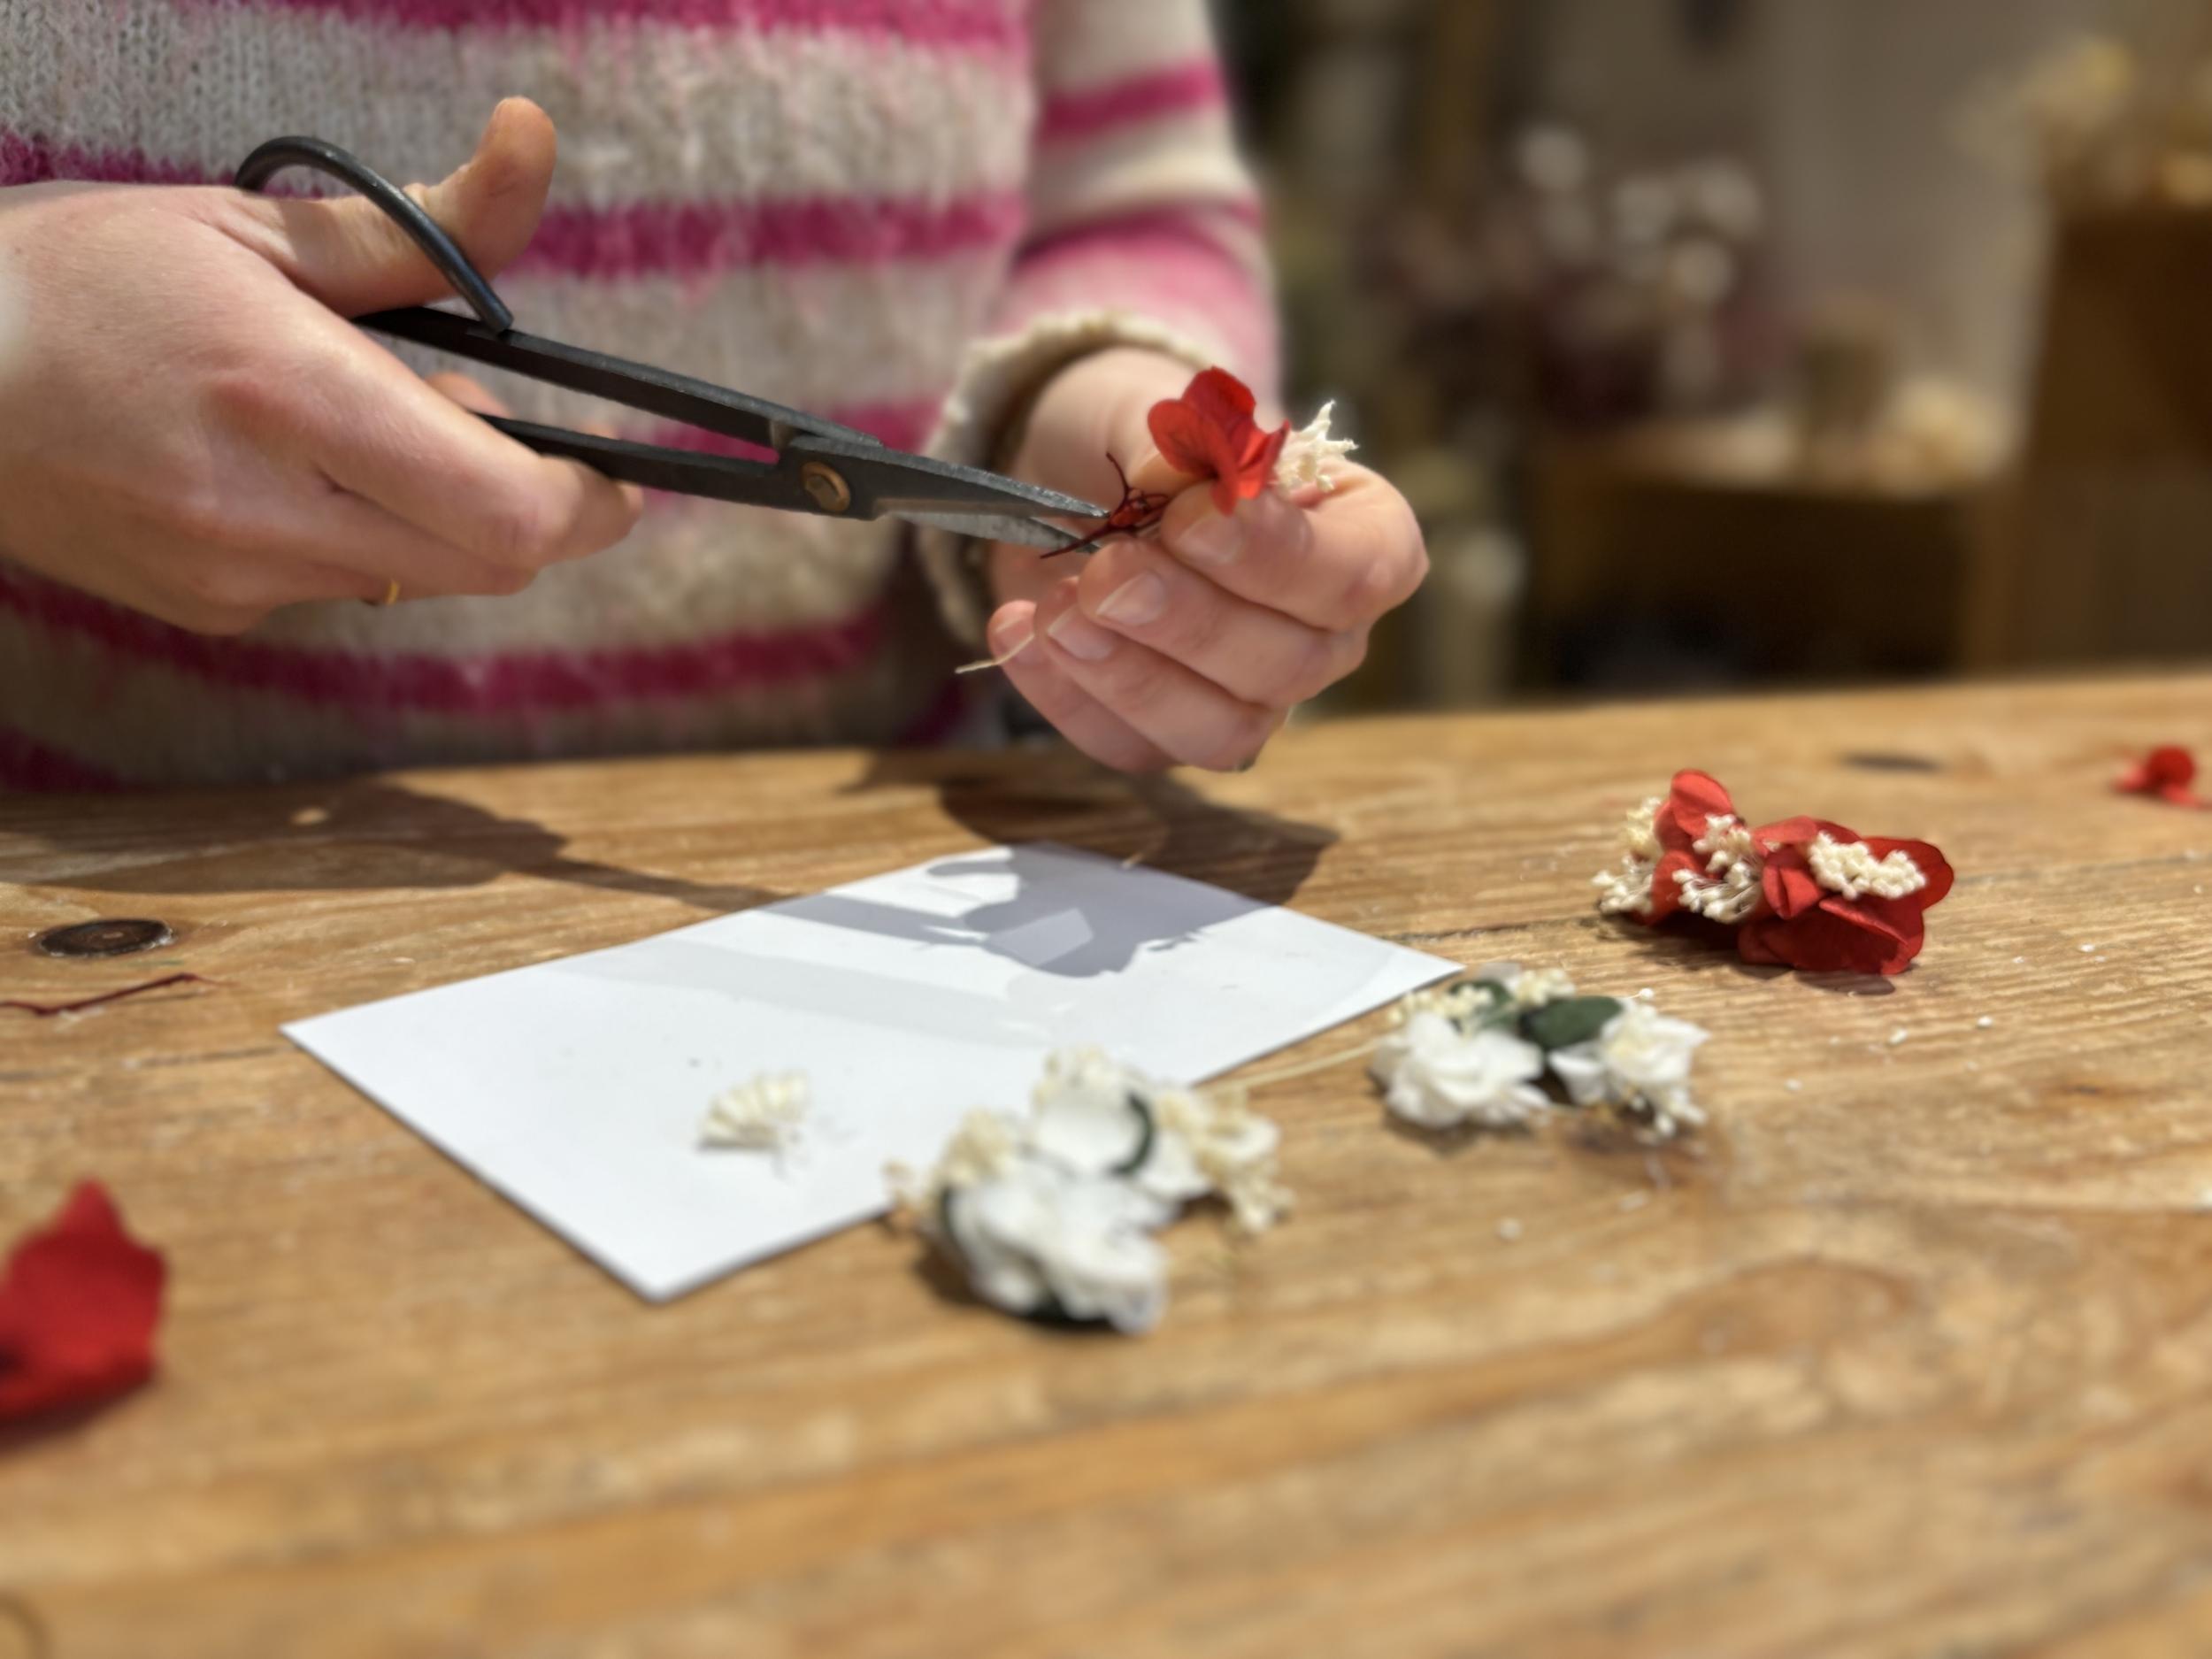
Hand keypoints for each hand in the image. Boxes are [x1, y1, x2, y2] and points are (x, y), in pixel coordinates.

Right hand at [0, 99, 639, 633]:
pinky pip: (337, 586)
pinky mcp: (208, 610)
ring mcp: (234, 576)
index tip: (614, 473)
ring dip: (432, 515)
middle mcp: (268, 508)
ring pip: (417, 576)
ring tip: (352, 427)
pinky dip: (352, 535)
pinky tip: (278, 470)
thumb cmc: (85, 279)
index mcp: (289, 394)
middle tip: (495, 437)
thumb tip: (531, 146)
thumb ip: (418, 228)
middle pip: (489, 564)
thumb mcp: (250, 225)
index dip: (587, 502)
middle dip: (530, 512)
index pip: (508, 509)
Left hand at [985, 350, 1426, 771]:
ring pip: (1223, 731)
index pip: (1361, 572)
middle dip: (1192, 621)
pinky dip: (1065, 695)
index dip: (1279, 555)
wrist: (1076, 473)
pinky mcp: (1167, 735)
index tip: (1190, 516)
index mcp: (1360, 537)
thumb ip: (1180, 440)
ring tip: (1055, 611)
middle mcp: (1322, 634)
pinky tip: (1016, 630)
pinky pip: (1131, 744)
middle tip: (1109, 572)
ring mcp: (1250, 697)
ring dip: (1132, 678)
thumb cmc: (1150, 441)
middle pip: (1290, 663)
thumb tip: (1170, 474)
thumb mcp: (1161, 407)